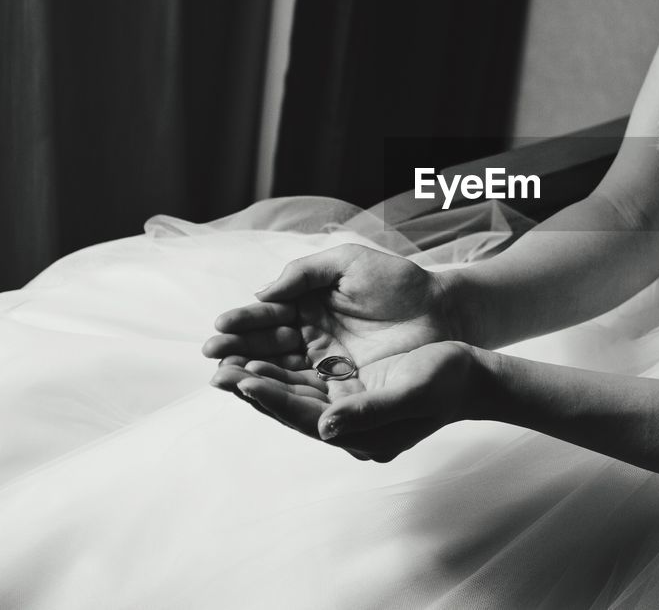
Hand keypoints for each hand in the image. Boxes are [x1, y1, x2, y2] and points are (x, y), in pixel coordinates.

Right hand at [202, 244, 463, 371]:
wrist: (443, 308)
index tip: (221, 327)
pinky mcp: (345, 390)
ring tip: (227, 376)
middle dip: (238, 353)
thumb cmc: (398, 281)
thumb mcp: (348, 264)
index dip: (244, 323)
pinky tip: (262, 391)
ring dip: (253, 377)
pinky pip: (309, 394)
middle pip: (267, 350)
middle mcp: (311, 340)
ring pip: (282, 375)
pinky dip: (284, 394)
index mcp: (307, 308)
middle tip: (215, 357)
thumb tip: (262, 294)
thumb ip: (304, 273)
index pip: (267, 318)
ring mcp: (327, 366)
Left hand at [212, 340, 489, 462]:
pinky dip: (283, 371)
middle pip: (293, 409)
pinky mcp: (350, 391)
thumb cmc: (447, 380)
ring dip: (263, 380)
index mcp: (361, 433)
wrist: (471, 375)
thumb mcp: (411, 391)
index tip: (243, 380)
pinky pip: (308, 383)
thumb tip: (325, 425)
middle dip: (256, 390)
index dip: (273, 399)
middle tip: (219, 372)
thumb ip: (368, 411)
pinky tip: (261, 358)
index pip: (306, 417)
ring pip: (295, 395)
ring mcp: (348, 410)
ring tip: (228, 365)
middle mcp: (349, 426)